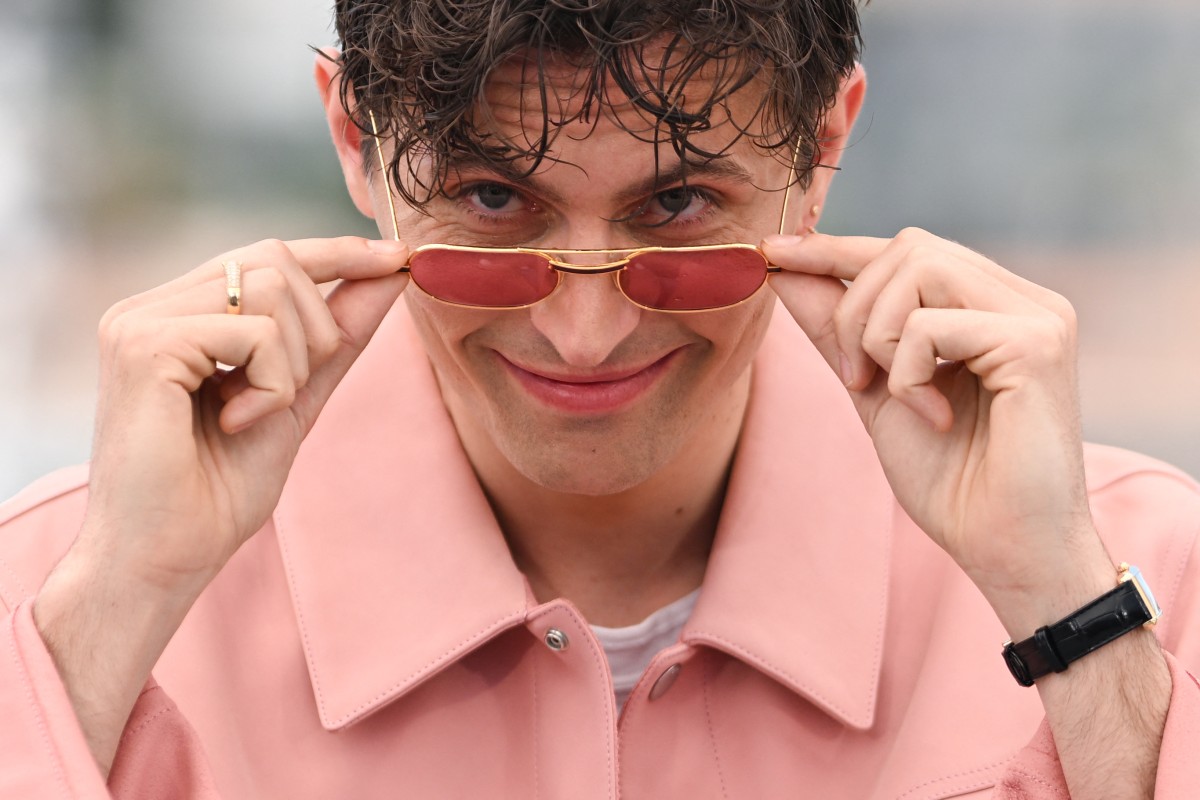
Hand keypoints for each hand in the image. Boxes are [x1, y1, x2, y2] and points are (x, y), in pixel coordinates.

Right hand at [81, 236, 408, 596]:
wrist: (164, 558)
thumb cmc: (217, 491)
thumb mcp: (297, 397)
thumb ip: (338, 336)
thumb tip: (390, 274)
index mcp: (179, 314)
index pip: (267, 255)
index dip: (337, 252)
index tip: (399, 257)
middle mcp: (151, 306)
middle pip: (275, 259)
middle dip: (316, 327)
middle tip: (289, 393)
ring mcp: (140, 320)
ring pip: (270, 288)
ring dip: (292, 362)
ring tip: (253, 412)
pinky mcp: (144, 344)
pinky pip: (254, 332)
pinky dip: (271, 385)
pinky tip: (235, 422)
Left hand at [764, 228, 1111, 608]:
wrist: (1000, 547)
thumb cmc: (949, 479)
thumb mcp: (874, 389)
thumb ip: (836, 329)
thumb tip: (785, 271)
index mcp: (989, 305)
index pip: (904, 251)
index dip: (834, 249)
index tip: (770, 253)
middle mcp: (1020, 299)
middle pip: (907, 248)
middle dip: (854, 310)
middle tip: (854, 378)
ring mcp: (1037, 316)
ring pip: (918, 269)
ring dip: (879, 337)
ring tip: (894, 396)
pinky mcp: (1038, 343)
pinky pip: (932, 324)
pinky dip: (908, 373)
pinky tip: (933, 416)